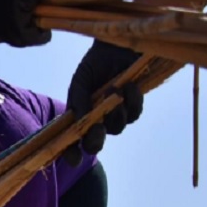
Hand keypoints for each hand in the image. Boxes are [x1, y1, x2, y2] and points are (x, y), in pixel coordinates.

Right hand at [62, 40, 143, 164]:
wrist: (118, 47)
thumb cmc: (95, 64)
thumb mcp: (81, 80)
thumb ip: (78, 99)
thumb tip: (78, 118)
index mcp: (79, 116)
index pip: (72, 142)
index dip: (71, 153)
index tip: (74, 160)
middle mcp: (96, 120)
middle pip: (95, 143)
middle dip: (96, 140)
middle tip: (97, 127)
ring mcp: (116, 115)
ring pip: (117, 128)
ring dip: (116, 113)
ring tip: (115, 90)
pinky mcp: (134, 107)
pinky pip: (135, 115)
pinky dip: (133, 102)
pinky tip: (130, 86)